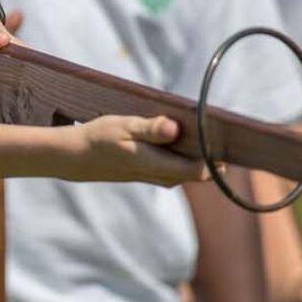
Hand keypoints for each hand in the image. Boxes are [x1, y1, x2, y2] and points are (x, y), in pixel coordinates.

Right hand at [71, 115, 209, 185]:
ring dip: (199, 150)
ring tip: (199, 124)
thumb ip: (151, 129)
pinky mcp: (155, 173)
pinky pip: (181, 165)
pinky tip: (181, 133)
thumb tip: (175, 128)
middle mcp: (163, 177)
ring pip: (192, 168)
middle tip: (215, 123)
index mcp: (158, 166)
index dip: (217, 155)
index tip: (223, 133)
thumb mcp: (124, 127)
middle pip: (203, 171)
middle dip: (212, 150)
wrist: (79, 157)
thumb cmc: (101, 138)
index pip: (202, 170)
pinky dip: (186, 151)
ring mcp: (160, 177)